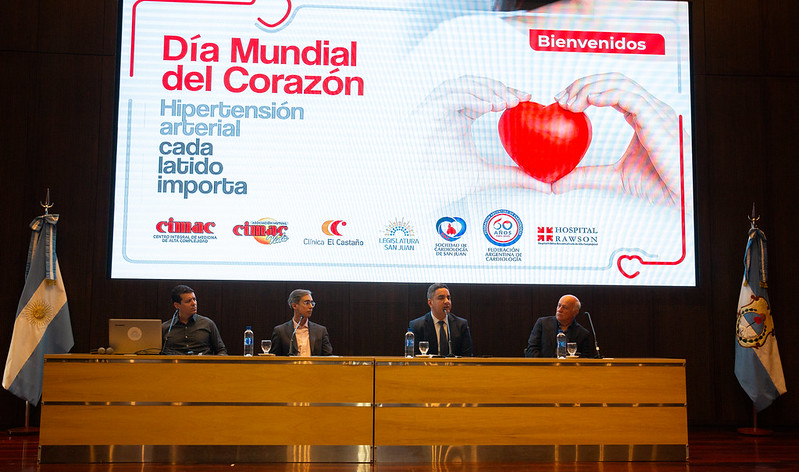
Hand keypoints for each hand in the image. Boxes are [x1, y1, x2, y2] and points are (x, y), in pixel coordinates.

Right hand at [412, 75, 551, 193]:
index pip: (485, 94)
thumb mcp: (486, 177)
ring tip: (505, 102)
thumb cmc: (443, 183)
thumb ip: (513, 177)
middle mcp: (446, 109)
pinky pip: (449, 97)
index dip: (506, 91)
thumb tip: (544, 186)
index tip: (526, 97)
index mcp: (459, 117)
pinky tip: (488, 107)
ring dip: (485, 89)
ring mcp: (434, 109)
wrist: (418, 192)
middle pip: (474, 83)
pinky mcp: (425, 113)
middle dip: (498, 87)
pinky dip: (470, 98)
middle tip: (519, 98)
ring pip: (460, 84)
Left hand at [552, 73, 683, 205]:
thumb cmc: (659, 183)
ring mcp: (653, 110)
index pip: (611, 89)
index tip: (562, 101)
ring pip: (619, 83)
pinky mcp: (655, 118)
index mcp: (641, 115)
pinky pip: (630, 97)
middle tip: (560, 98)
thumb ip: (586, 177)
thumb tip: (557, 185)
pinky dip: (606, 95)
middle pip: (612, 80)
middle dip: (582, 84)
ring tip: (570, 103)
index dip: (585, 89)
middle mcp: (648, 107)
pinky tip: (589, 101)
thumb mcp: (612, 178)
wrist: (680, 192)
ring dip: (589, 88)